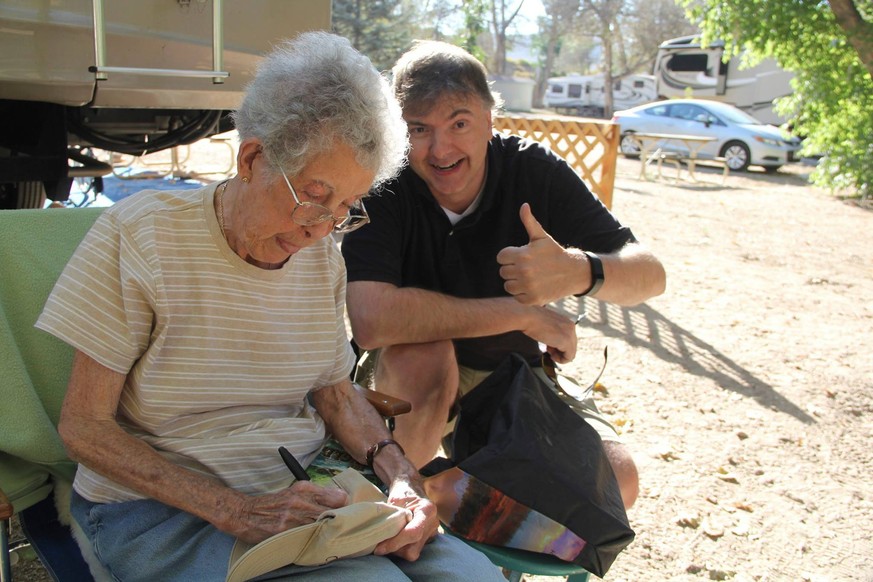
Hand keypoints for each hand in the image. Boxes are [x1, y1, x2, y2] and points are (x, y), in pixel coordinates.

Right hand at [230, 481, 348, 543]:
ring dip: (328, 531)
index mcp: (303, 488)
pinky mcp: (284, 532)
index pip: (336, 497)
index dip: (346, 507)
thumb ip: (318, 493)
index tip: (349, 512)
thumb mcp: (295, 491)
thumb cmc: (274, 503)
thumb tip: (340, 496)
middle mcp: (299, 501)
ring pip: (321, 526)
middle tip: (344, 526)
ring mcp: (292, 518)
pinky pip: (307, 537)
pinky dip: (314, 540)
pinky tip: (316, 541)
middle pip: (332, 513)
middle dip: (340, 520)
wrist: (245, 514)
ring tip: (332, 534)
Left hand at [373, 476, 438, 560]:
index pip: (413, 532)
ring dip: (397, 550)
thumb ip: (391, 517)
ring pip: (413, 553)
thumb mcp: (395, 501)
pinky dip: (402, 549)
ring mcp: (432, 533)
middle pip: (413, 547)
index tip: (379, 548)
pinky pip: (413, 551)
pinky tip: (395, 540)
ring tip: (388, 539)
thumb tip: (378, 536)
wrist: (412, 488)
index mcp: (427, 509)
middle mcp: (433, 523)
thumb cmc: (402, 492)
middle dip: (395, 549)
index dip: (395, 543)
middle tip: (380, 545)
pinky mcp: (427, 539)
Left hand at [497, 204, 586, 305]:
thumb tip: (524, 205)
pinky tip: (533, 286)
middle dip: (512, 269)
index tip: (521, 257)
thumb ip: (529, 222)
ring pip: (508, 286)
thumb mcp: (541, 237)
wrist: (573, 272)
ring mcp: (528, 286)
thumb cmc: (554, 252)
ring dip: (516, 282)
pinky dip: (523, 293)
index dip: (509, 257)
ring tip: (529, 277)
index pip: (501, 258)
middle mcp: (524, 271)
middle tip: (527, 267)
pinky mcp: (533, 299)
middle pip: (503, 272)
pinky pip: (517, 297)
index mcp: (522, 255)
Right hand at [522, 305, 578, 363]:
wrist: (528, 317)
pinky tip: (551, 355)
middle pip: (571, 347)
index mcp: (567, 322)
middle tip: (547, 349)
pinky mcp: (566, 342)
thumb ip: (554, 332)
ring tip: (548, 350)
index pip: (569, 340)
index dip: (558, 346)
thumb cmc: (532, 320)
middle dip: (559, 351)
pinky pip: (568, 357)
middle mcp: (571, 327)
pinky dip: (560, 360)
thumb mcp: (547, 325)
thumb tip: (554, 342)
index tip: (549, 345)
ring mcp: (570, 334)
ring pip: (571, 353)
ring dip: (559, 355)